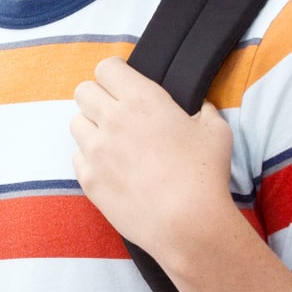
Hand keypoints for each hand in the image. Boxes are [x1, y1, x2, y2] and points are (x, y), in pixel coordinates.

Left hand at [70, 57, 241, 255]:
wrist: (187, 224)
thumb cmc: (204, 176)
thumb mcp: (216, 131)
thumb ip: (204, 111)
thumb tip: (201, 108)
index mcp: (142, 100)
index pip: (106, 68)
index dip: (114, 75)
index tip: (123, 86)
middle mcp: (113, 119)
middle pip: (84, 90)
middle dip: (98, 97)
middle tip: (115, 113)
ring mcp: (96, 150)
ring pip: (76, 122)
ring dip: (91, 127)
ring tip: (112, 143)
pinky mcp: (88, 178)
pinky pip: (77, 156)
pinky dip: (90, 159)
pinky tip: (111, 168)